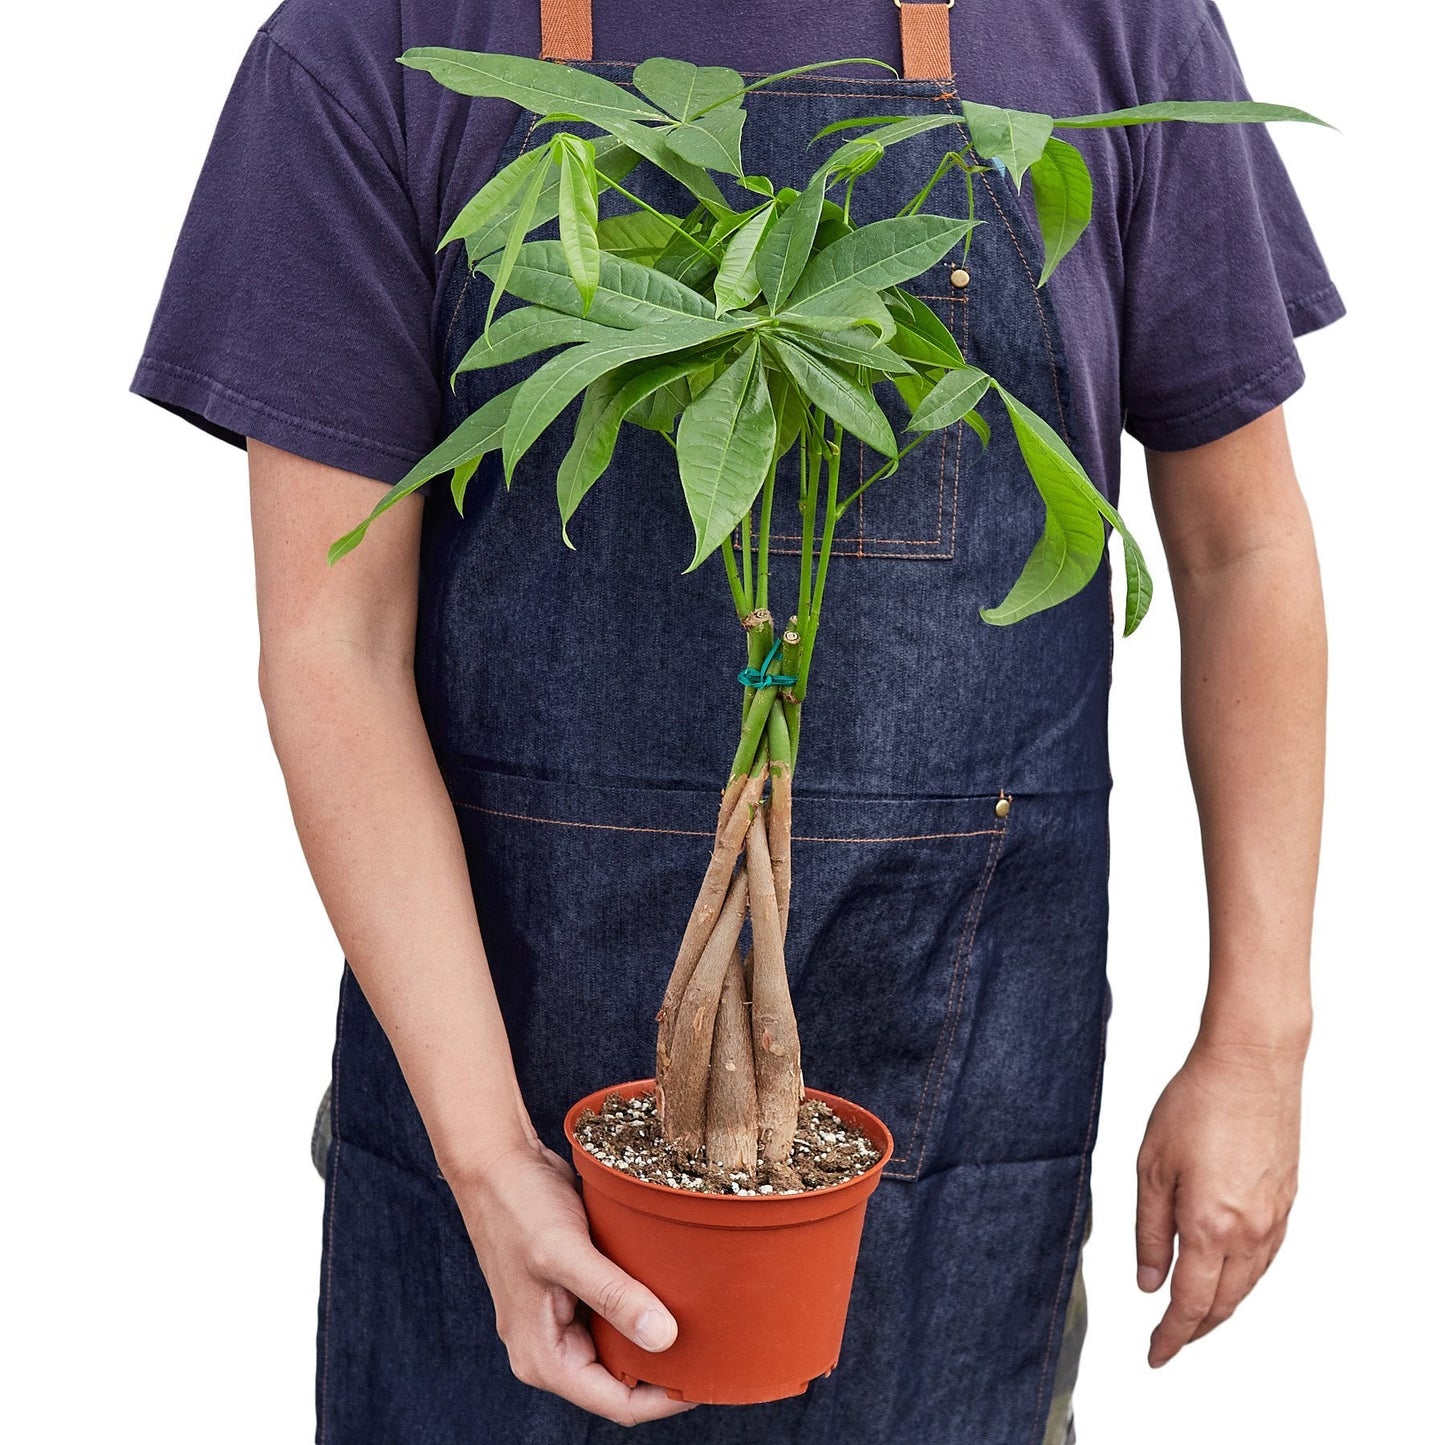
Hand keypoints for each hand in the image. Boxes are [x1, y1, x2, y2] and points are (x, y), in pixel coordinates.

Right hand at [452, 1137, 696, 1425]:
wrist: (496, 1162)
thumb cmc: (518, 1207)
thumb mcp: (566, 1252)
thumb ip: (612, 1296)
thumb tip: (664, 1338)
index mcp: (543, 1358)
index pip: (615, 1403)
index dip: (664, 1398)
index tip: (709, 1377)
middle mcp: (552, 1348)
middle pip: (621, 1381)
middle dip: (666, 1368)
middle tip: (715, 1346)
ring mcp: (563, 1320)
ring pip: (622, 1345)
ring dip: (657, 1334)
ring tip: (702, 1319)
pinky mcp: (575, 1291)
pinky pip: (616, 1313)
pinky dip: (643, 1305)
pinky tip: (673, 1288)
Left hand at [1135, 1037, 1303, 1366]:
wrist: (1251, 1064)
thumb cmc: (1194, 1104)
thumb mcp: (1151, 1166)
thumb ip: (1149, 1230)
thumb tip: (1148, 1282)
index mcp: (1210, 1226)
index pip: (1191, 1303)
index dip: (1170, 1335)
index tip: (1154, 1355)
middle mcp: (1250, 1231)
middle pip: (1224, 1302)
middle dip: (1196, 1329)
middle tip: (1170, 1341)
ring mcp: (1274, 1217)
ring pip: (1248, 1283)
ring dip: (1221, 1306)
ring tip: (1194, 1315)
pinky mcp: (1287, 1200)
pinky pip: (1265, 1257)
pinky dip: (1243, 1277)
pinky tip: (1228, 1273)